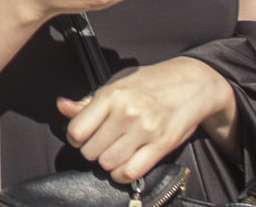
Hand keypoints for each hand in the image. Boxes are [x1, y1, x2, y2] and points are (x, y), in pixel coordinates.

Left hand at [57, 58, 234, 182]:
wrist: (194, 83)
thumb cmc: (152, 82)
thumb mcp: (118, 83)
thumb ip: (88, 100)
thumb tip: (62, 106)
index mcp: (113, 94)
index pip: (76, 131)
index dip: (75, 137)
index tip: (83, 135)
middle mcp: (127, 112)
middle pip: (90, 151)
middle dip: (92, 150)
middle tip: (102, 142)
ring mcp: (145, 130)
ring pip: (108, 163)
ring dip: (108, 162)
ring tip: (115, 150)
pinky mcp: (161, 145)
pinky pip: (130, 172)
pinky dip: (122, 174)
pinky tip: (125, 163)